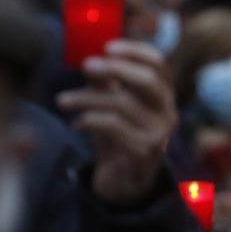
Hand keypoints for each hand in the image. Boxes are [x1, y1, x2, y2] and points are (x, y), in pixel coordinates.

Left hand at [56, 40, 176, 204]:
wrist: (124, 185)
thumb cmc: (117, 139)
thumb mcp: (111, 107)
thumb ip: (105, 84)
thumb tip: (88, 60)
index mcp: (162, 95)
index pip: (157, 63)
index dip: (134, 50)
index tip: (106, 47)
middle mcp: (167, 112)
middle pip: (146, 79)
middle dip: (113, 68)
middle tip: (85, 66)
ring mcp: (159, 134)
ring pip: (122, 103)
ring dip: (87, 98)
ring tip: (63, 100)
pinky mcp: (144, 153)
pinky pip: (114, 127)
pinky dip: (89, 120)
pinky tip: (77, 124)